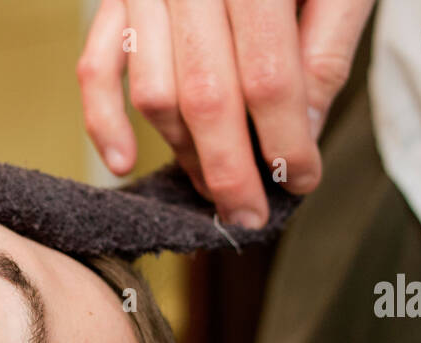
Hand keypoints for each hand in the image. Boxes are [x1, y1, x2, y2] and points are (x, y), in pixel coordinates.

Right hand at [77, 0, 375, 227]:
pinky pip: (96, 66)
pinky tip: (126, 162)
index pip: (268, 76)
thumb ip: (324, 50)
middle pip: (205, 96)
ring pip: (154, 92)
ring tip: (216, 182)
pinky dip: (103, 121)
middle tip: (250, 213)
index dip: (285, 141)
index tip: (300, 181)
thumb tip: (301, 134)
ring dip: (184, 150)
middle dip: (230, 169)